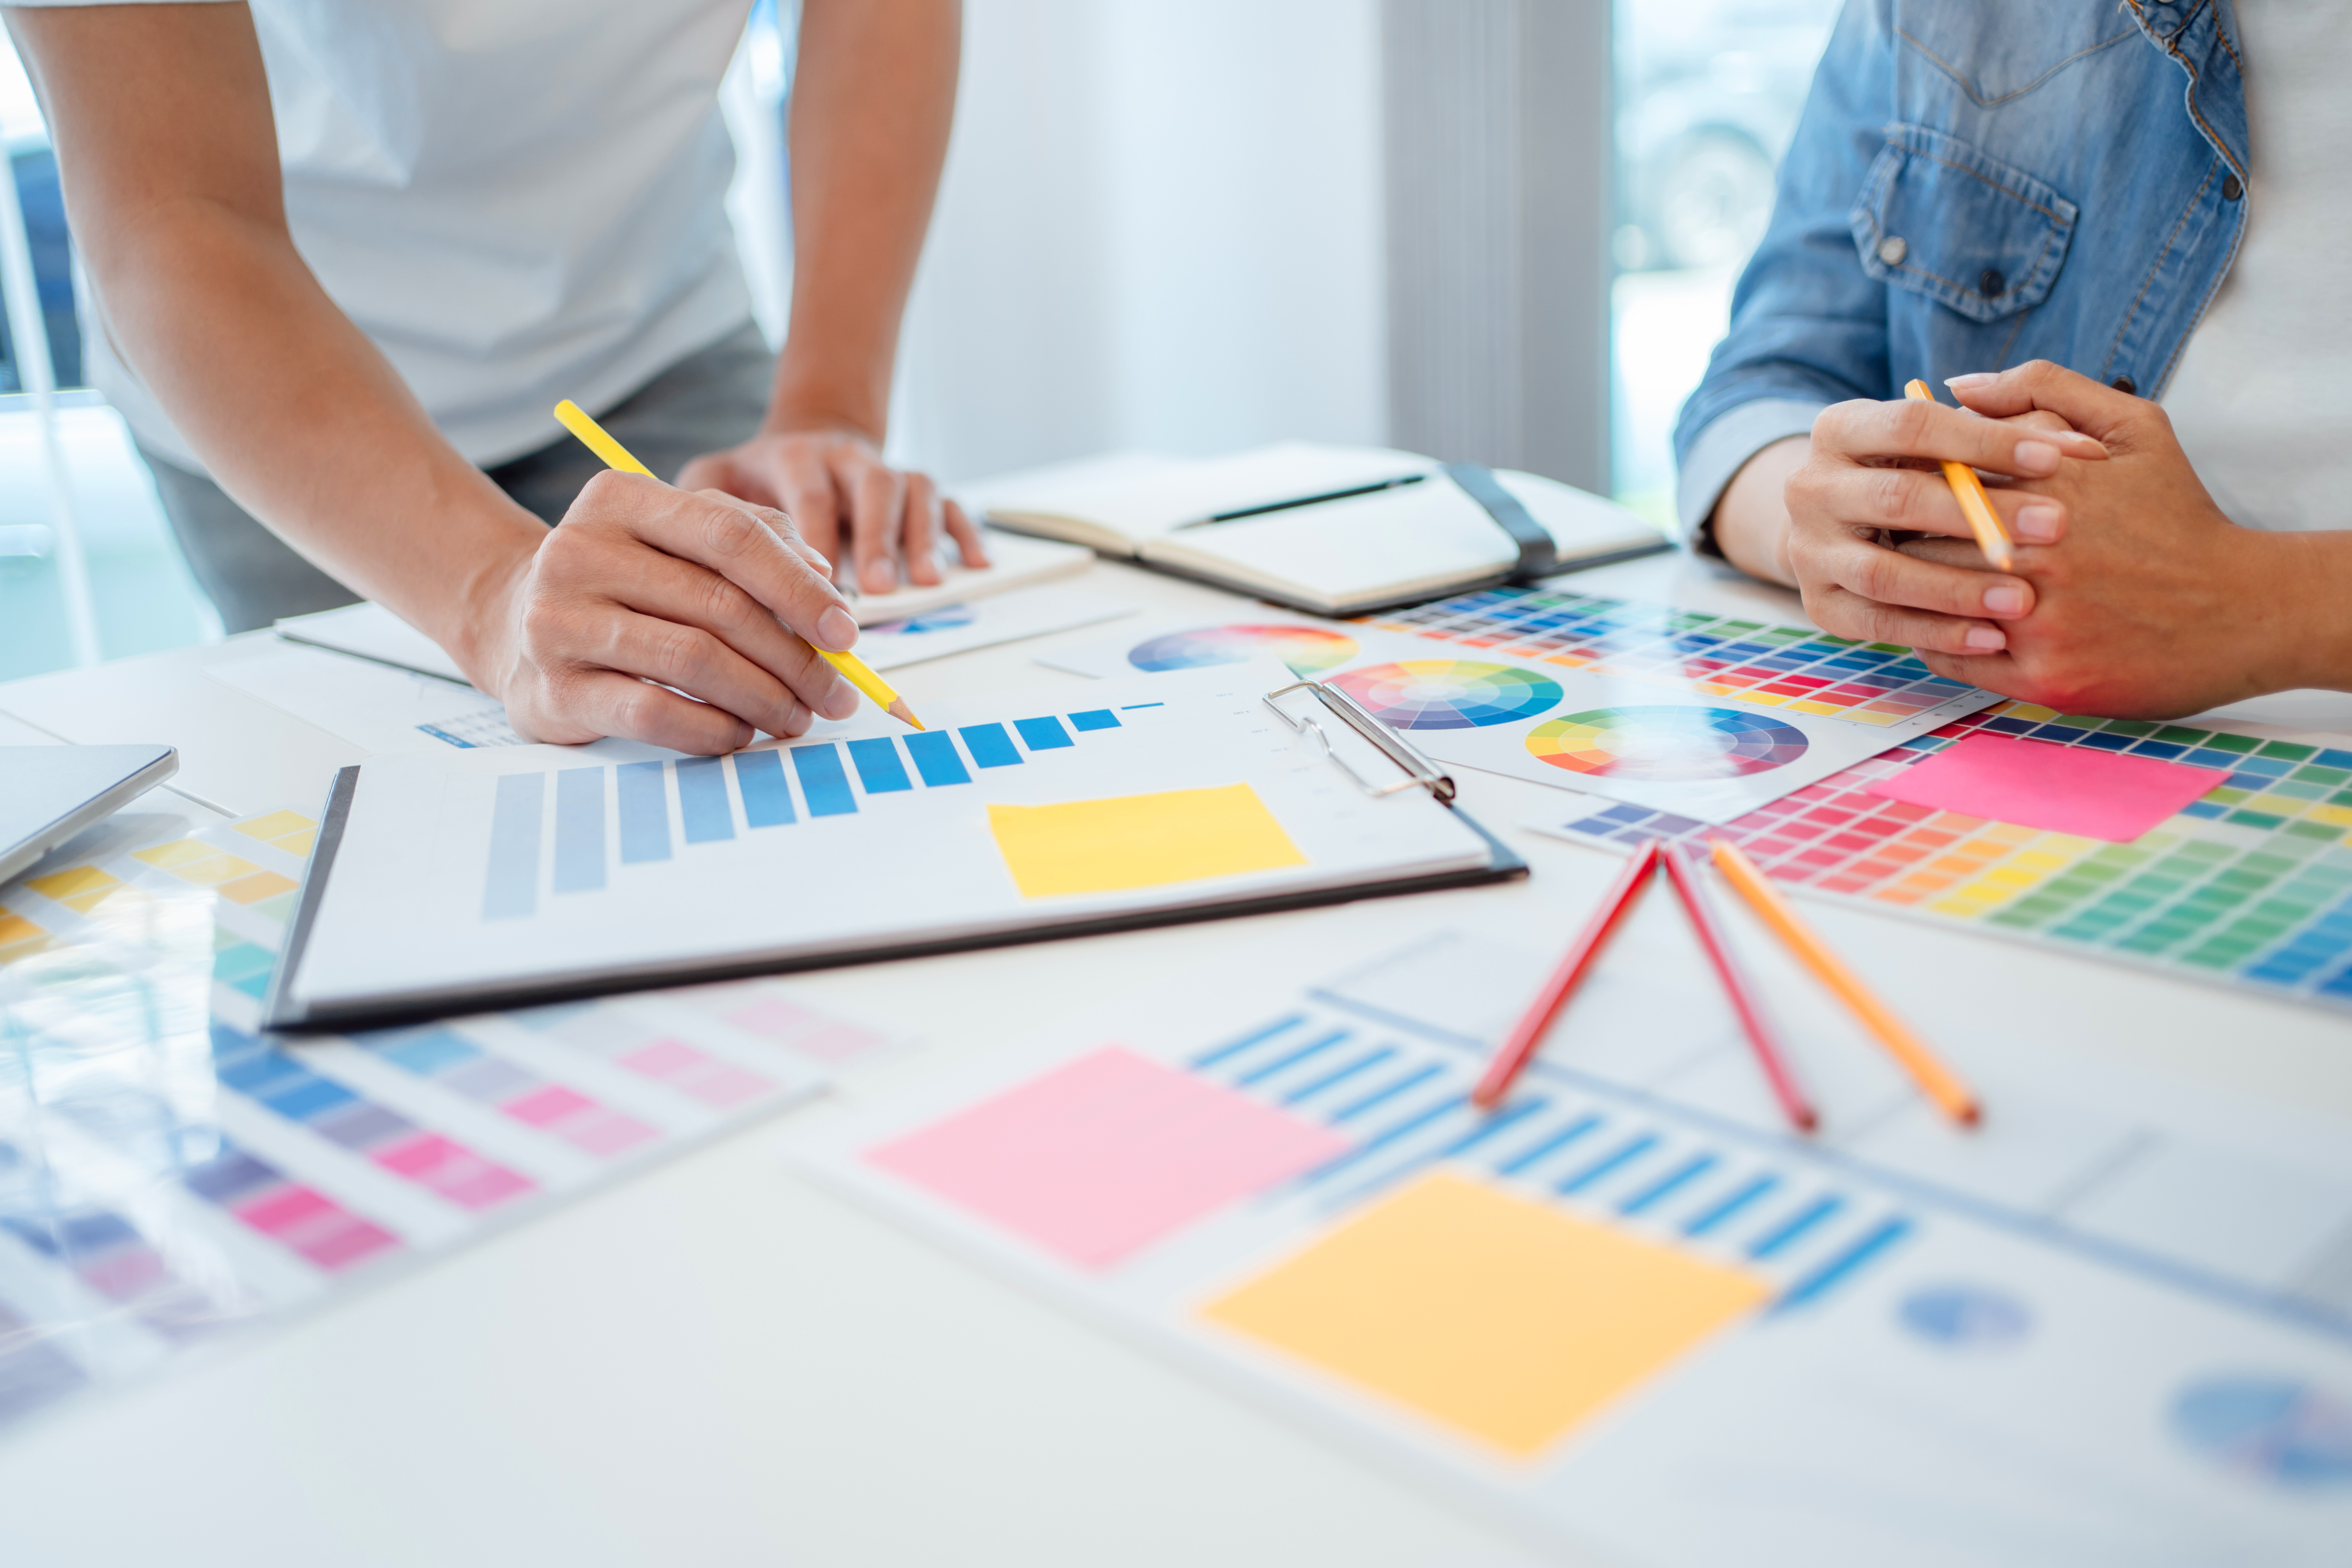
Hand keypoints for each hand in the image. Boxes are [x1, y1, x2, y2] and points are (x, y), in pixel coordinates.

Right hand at [466, 472, 867, 753]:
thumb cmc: (622, 579)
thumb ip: (753, 538)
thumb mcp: (676, 536)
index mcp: (620, 500)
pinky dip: (713, 729)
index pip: (730, 534)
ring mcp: (559, 622)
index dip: (800, 586)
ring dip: (764, 698)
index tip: (847, 632)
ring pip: (694, 662)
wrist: (510, 622)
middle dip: (796, 658)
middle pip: (720, 605)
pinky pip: (654, 713)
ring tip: (798, 717)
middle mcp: (580, 551)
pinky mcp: (553, 689)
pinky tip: (741, 733)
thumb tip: (825, 582)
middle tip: (837, 691)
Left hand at [677, 426, 987, 595]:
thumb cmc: (757, 478)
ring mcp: (888, 470)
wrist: (809, 439)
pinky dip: (965, 532)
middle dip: (875, 537)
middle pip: (870, 488)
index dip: (816, 541)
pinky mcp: (918, 488)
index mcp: (797, 457)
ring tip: (924, 582)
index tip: (817, 587)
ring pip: (915, 492)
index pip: (809, 496)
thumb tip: (675, 552)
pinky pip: (951, 504)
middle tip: (877, 588)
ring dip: (920, 537)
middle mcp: (847, 458)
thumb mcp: (716, 478)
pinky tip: (974, 565)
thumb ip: (695, 501)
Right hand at [1781, 388, 2109, 654]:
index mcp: (1839, 428)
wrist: (1851, 526)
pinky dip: (1936, 633)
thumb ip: (2013, 428)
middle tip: (2055, 527)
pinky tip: (1993, 639)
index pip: (1911, 425)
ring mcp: (1808, 550)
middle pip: (1895, 498)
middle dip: (1979, 514)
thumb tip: (2083, 450)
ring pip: (1882, 573)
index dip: (1984, 441)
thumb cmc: (1926, 472)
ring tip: (2024, 599)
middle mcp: (1810, 487)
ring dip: (1956, 587)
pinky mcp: (1819, 605)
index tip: (2053, 460)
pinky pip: (1877, 624)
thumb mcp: (1953, 437)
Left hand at [1896, 361, 2328, 716]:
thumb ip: (2044, 390)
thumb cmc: (2179, 514)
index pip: (1937, 476)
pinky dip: (1934, 638)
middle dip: (1904, 534)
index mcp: (2050, 489)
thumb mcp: (2134, 427)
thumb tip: (1959, 385)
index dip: (1912, 482)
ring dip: (1909, 588)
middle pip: (1923, 538)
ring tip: (1907, 575)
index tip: (1906, 486)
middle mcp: (2039, 556)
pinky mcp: (2043, 675)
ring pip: (1929, 601)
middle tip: (1890, 534)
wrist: (2244, 608)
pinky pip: (1951, 657)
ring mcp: (2039, 621)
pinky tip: (1941, 621)